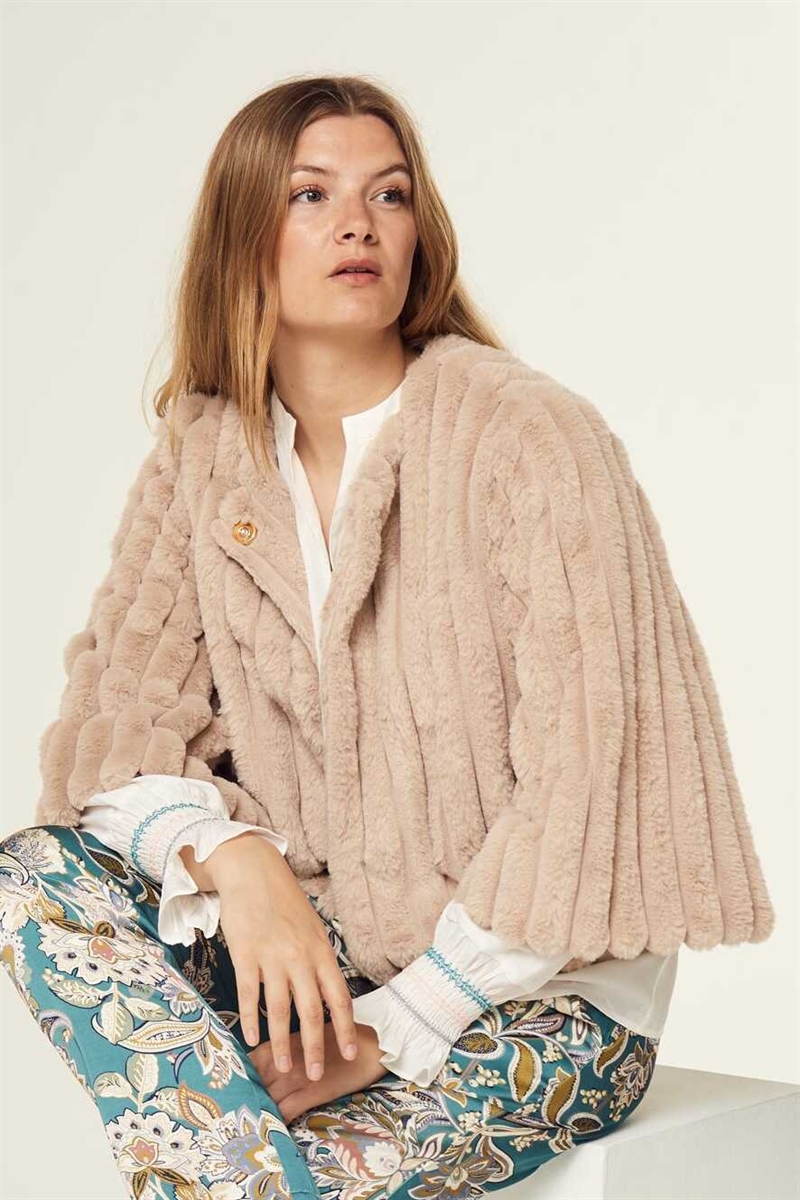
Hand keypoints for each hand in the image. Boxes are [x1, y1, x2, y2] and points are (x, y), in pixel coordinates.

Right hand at [184, 831, 359, 1078]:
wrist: (254, 872)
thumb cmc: (285, 902)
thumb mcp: (312, 928)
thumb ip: (319, 960)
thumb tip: (328, 994)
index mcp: (321, 951)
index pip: (339, 997)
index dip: (345, 1028)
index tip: (348, 1053)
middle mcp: (300, 957)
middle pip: (311, 1012)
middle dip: (315, 1047)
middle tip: (316, 1075)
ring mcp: (272, 956)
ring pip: (280, 1010)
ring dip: (282, 1043)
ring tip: (284, 1068)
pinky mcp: (246, 954)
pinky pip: (250, 994)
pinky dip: (251, 1020)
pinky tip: (251, 1039)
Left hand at [248, 1021, 388, 1123]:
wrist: (370, 1044)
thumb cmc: (339, 1038)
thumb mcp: (307, 1035)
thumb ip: (285, 1048)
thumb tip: (265, 1066)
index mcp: (283, 1041)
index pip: (250, 1061)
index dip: (240, 1076)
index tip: (233, 1087)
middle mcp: (286, 1059)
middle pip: (255, 1081)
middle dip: (245, 1095)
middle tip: (236, 1110)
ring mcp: (298, 1076)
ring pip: (267, 1097)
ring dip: (257, 1109)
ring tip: (249, 1122)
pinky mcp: (313, 1092)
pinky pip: (286, 1110)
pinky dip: (276, 1120)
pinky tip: (271, 1127)